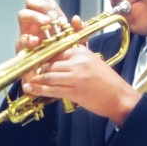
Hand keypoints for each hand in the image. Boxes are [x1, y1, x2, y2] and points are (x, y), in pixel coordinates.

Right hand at [14, 0, 73, 53]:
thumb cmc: (63, 56)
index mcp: (47, 19)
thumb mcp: (75, 43)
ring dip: (34, 16)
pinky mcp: (22, 49)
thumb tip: (76, 19)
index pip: (45, 1)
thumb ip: (78, 31)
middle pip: (31, 2)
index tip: (59, 18)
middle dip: (40, 6)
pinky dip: (27, 39)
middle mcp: (35, 23)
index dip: (51, 5)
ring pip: (23, 14)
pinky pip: (20, 39)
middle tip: (51, 17)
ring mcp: (27, 34)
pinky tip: (36, 41)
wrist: (55, 77)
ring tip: (45, 22)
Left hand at [22, 44, 141, 124]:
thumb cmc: (107, 81)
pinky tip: (31, 89)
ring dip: (36, 79)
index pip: (56, 51)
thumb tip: (63, 48)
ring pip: (49, 76)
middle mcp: (78, 62)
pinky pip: (52, 89)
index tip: (35, 61)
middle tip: (28, 72)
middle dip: (38, 69)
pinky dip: (39, 89)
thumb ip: (79, 52)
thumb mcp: (93, 61)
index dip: (44, 57)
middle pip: (50, 63)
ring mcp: (76, 76)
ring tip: (27, 82)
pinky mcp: (75, 91)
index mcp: (82, 52)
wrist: (119, 97)